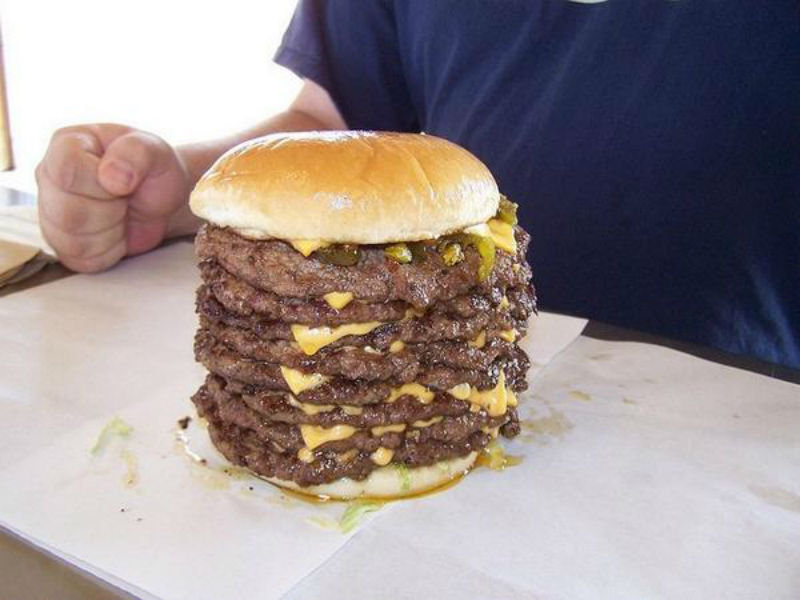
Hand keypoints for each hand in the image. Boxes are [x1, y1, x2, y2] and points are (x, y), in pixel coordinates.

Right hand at [35, 124, 191, 271]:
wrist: (160, 198)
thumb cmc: (153, 169)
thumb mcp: (155, 150)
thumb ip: (136, 153)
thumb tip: (110, 176)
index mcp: (67, 144)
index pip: (68, 171)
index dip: (101, 185)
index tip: (124, 183)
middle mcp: (50, 177)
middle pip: (69, 213)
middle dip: (111, 212)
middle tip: (125, 198)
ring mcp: (51, 211)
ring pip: (73, 241)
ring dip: (111, 234)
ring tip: (121, 213)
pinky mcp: (62, 243)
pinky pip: (81, 260)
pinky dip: (109, 252)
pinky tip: (117, 233)